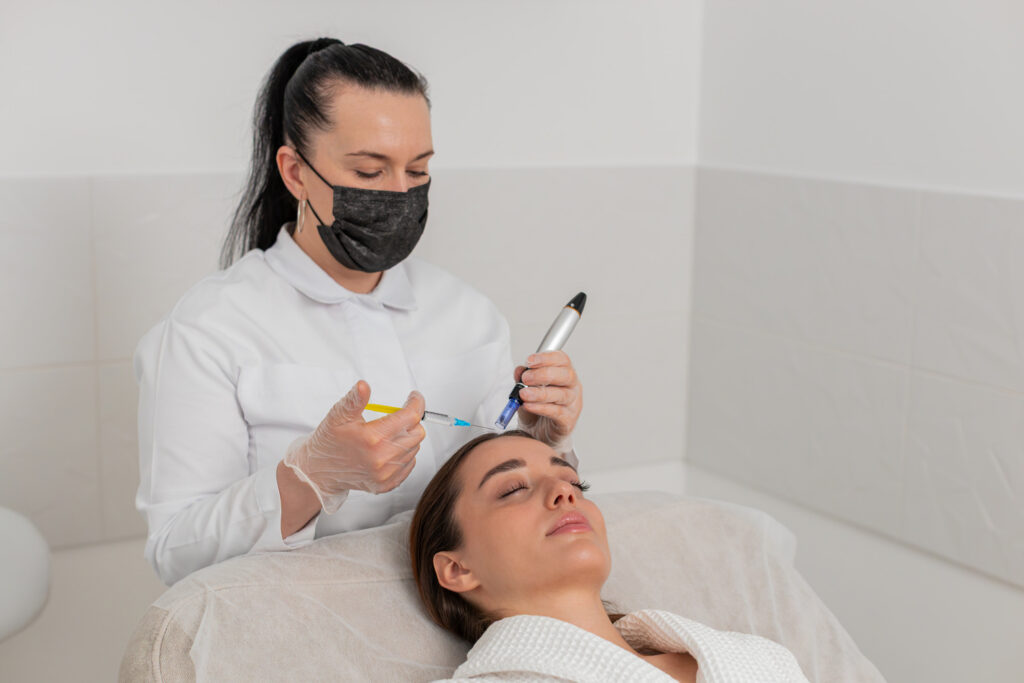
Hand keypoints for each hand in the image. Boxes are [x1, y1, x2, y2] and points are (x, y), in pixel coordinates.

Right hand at [283, 380, 425, 512]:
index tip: (414, 397)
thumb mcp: (338, 415)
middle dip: (411, 420)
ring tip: (387, 433)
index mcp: (373, 438)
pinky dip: (404, 453)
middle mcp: (382, 459)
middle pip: (417, 433)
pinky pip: (409, 464)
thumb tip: (363, 386)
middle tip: (396, 415)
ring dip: (406, 437)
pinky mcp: (387, 484)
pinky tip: (388, 448)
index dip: (416, 403)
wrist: (318, 471)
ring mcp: (386, 474)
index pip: (410, 417)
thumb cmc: (329, 441)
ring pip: (414, 448)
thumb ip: (354, 399)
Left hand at [514, 350, 581, 452]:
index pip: (562, 360)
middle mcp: (572, 387)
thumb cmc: (537, 407)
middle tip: (526, 378)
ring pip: (561, 394)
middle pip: (565, 375)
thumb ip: (523, 378)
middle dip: (543, 374)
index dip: (546, 358)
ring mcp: (573, 404)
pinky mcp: (568, 420)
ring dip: (540, 393)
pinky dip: (541, 408)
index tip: (530, 360)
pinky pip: (557, 412)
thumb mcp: (526, 389)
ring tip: (524, 394)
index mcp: (564, 373)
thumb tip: (520, 370)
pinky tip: (529, 406)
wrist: (538, 432)